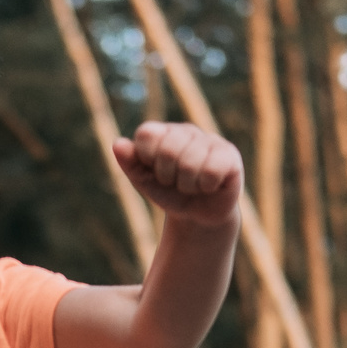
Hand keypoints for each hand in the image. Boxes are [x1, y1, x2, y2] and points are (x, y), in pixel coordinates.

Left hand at [113, 122, 241, 228]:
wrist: (199, 216)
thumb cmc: (170, 194)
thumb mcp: (145, 182)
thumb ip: (130, 163)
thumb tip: (117, 144)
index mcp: (163, 132)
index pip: (146, 134)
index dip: (147, 159)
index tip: (154, 171)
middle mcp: (187, 131)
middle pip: (168, 150)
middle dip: (168, 176)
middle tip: (175, 182)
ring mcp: (210, 140)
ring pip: (190, 163)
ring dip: (188, 185)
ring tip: (192, 185)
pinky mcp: (229, 155)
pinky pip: (211, 170)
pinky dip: (206, 186)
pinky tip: (209, 185)